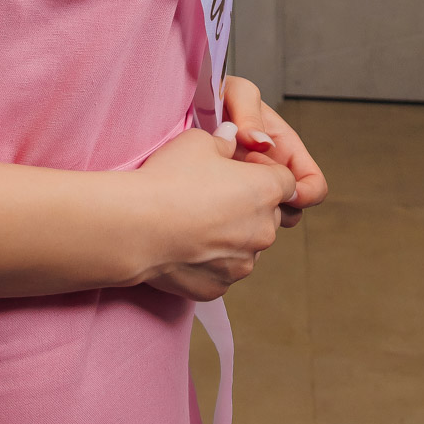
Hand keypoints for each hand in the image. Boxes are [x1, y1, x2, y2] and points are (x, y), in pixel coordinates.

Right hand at [131, 125, 296, 302]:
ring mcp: (243, 263)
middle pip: (268, 215)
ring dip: (231, 235)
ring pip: (246, 245)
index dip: (263, 174)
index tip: (239, 171)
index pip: (287, 182)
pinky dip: (210, 260)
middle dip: (248, 206)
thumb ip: (223, 140)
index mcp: (266, 190)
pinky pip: (223, 269)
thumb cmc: (168, 179)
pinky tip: (184, 245)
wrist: (136, 227)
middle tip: (212, 196)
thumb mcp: (197, 141)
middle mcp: (264, 230)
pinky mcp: (221, 286)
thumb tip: (231, 137)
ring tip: (194, 222)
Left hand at [220, 76, 327, 228]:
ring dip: (252, 207)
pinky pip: (240, 216)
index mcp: (286, 150)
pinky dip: (231, 209)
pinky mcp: (230, 196)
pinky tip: (211, 188)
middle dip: (275, 203)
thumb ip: (249, 112)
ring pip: (266, 216)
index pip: (314, 185)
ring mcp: (251, 185)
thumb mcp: (236, 93)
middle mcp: (272, 172)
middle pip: (293, 209)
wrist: (187, 108)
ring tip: (224, 179)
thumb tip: (262, 142)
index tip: (274, 184)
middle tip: (243, 177)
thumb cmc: (217, 94)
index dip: (302, 192)